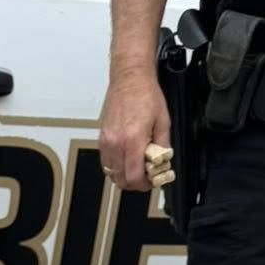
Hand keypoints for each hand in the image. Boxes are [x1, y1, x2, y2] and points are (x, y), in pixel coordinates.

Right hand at [98, 70, 171, 190]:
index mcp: (133, 139)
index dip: (144, 185)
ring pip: (112, 174)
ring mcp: (107, 142)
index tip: (150, 182)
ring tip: (136, 167)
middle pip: (121, 180)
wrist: (130, 78)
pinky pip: (106, 163)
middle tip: (145, 177)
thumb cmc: (145, 94)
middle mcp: (117, 143)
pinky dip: (116, 167)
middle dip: (134, 183)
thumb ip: (163, 146)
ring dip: (124, 176)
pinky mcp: (102, 139)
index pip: (134, 177)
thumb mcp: (163, 121)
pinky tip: (126, 159)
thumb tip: (163, 162)